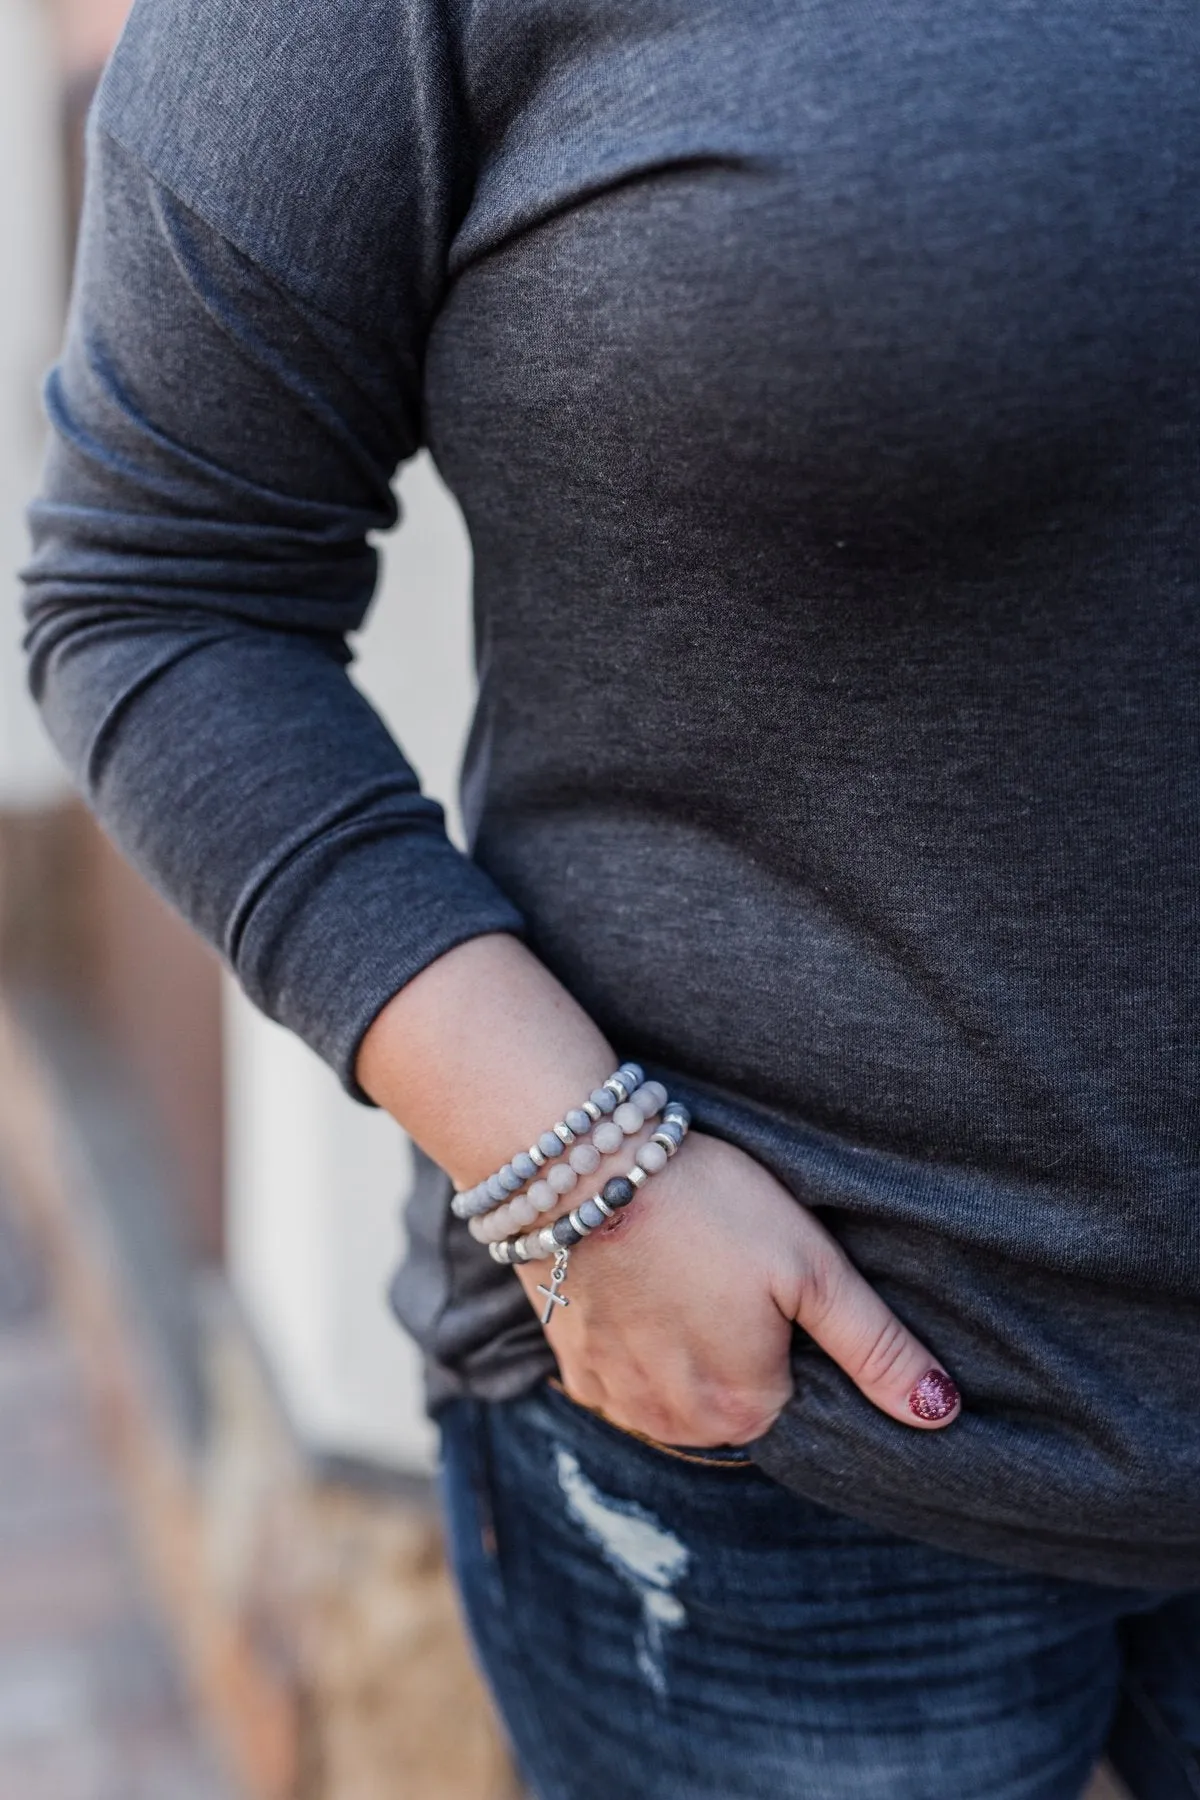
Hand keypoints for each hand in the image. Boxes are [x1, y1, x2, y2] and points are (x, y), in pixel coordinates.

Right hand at [516, 1128, 960, 1446]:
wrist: (580, 1170)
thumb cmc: (708, 1206)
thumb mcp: (812, 1267)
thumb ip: (878, 1347)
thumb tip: (942, 1413)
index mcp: (746, 1408)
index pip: (796, 1393)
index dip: (790, 1335)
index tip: (770, 1280)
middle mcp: (680, 1424)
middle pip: (736, 1399)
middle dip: (739, 1349)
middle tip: (726, 1268)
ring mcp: (620, 1401)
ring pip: (679, 1394)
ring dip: (686, 1352)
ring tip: (684, 1274)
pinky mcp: (575, 1370)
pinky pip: (625, 1379)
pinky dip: (637, 1345)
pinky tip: (642, 1289)